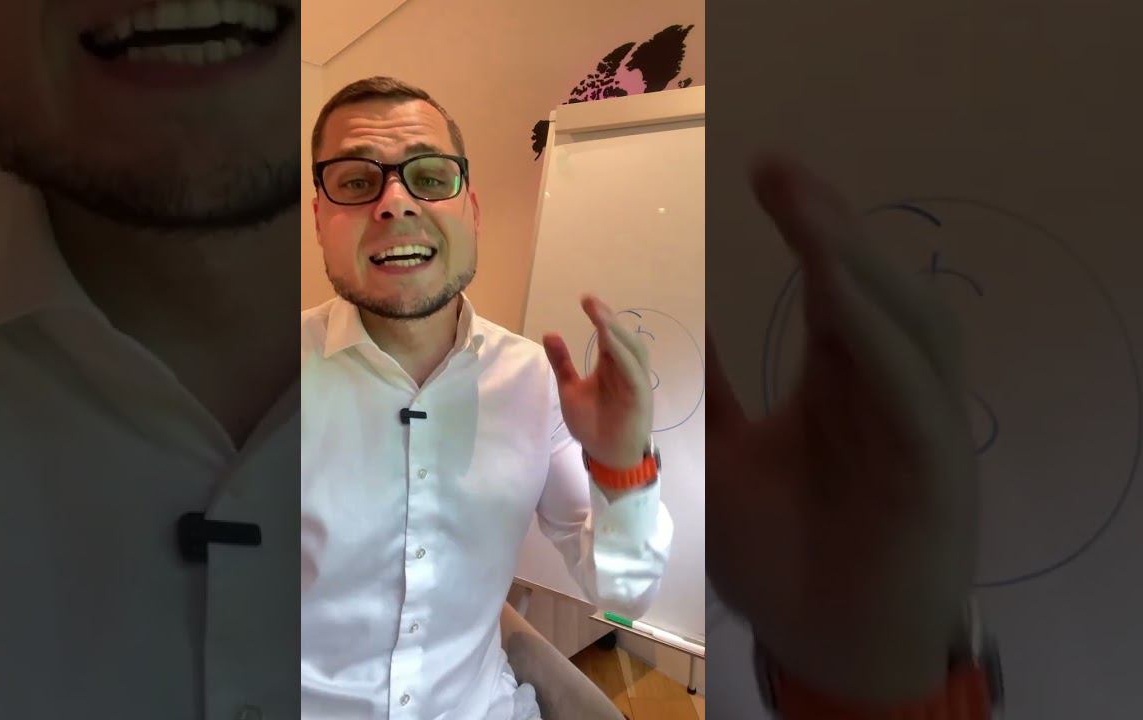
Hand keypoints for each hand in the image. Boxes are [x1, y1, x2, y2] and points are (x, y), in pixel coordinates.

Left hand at [543, 296, 653, 469]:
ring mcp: (636, 381)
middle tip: (590, 302)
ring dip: (617, 332)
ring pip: (631, 349)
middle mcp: (626, 369)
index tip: (586, 300)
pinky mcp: (640, 395)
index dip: (599, 317)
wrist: (607, 456)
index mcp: (611, 365)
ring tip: (600, 317)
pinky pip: (633, 371)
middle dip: (608, 318)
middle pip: (621, 337)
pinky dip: (623, 355)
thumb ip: (562, 363)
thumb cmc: (592, 424)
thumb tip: (550, 333)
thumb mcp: (570, 389)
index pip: (607, 335)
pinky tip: (609, 343)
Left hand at [706, 154, 978, 703]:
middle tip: (780, 174)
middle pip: (870, 287)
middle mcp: (884, 388)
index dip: (806, 228)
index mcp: (841, 381)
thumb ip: (706, 394)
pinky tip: (840, 295)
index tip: (763, 172)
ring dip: (858, 265)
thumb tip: (654, 334)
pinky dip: (880, 337)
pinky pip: (912, 387)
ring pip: (903, 323)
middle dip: (829, 227)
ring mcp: (917, 422)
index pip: (830, 286)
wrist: (827, 643)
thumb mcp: (721, 459)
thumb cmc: (781, 558)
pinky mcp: (937, 464)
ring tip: (810, 217)